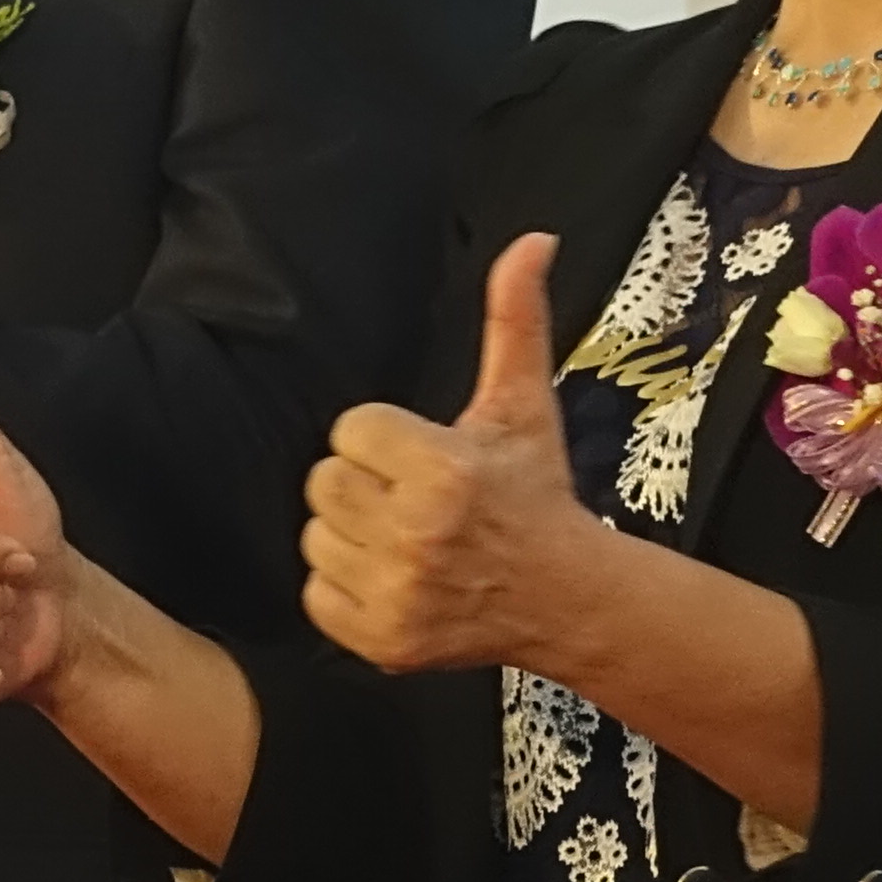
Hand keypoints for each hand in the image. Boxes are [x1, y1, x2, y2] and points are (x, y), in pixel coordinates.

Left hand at [306, 234, 603, 674]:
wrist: (566, 598)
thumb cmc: (534, 494)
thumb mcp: (524, 403)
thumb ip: (514, 318)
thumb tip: (534, 240)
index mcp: (444, 470)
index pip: (350, 430)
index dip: (385, 441)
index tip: (424, 459)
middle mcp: (416, 534)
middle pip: (324, 482)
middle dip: (364, 484)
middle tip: (412, 498)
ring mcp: (396, 593)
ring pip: (315, 537)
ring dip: (351, 535)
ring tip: (405, 537)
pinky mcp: (380, 641)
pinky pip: (316, 594)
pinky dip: (345, 588)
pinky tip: (394, 577)